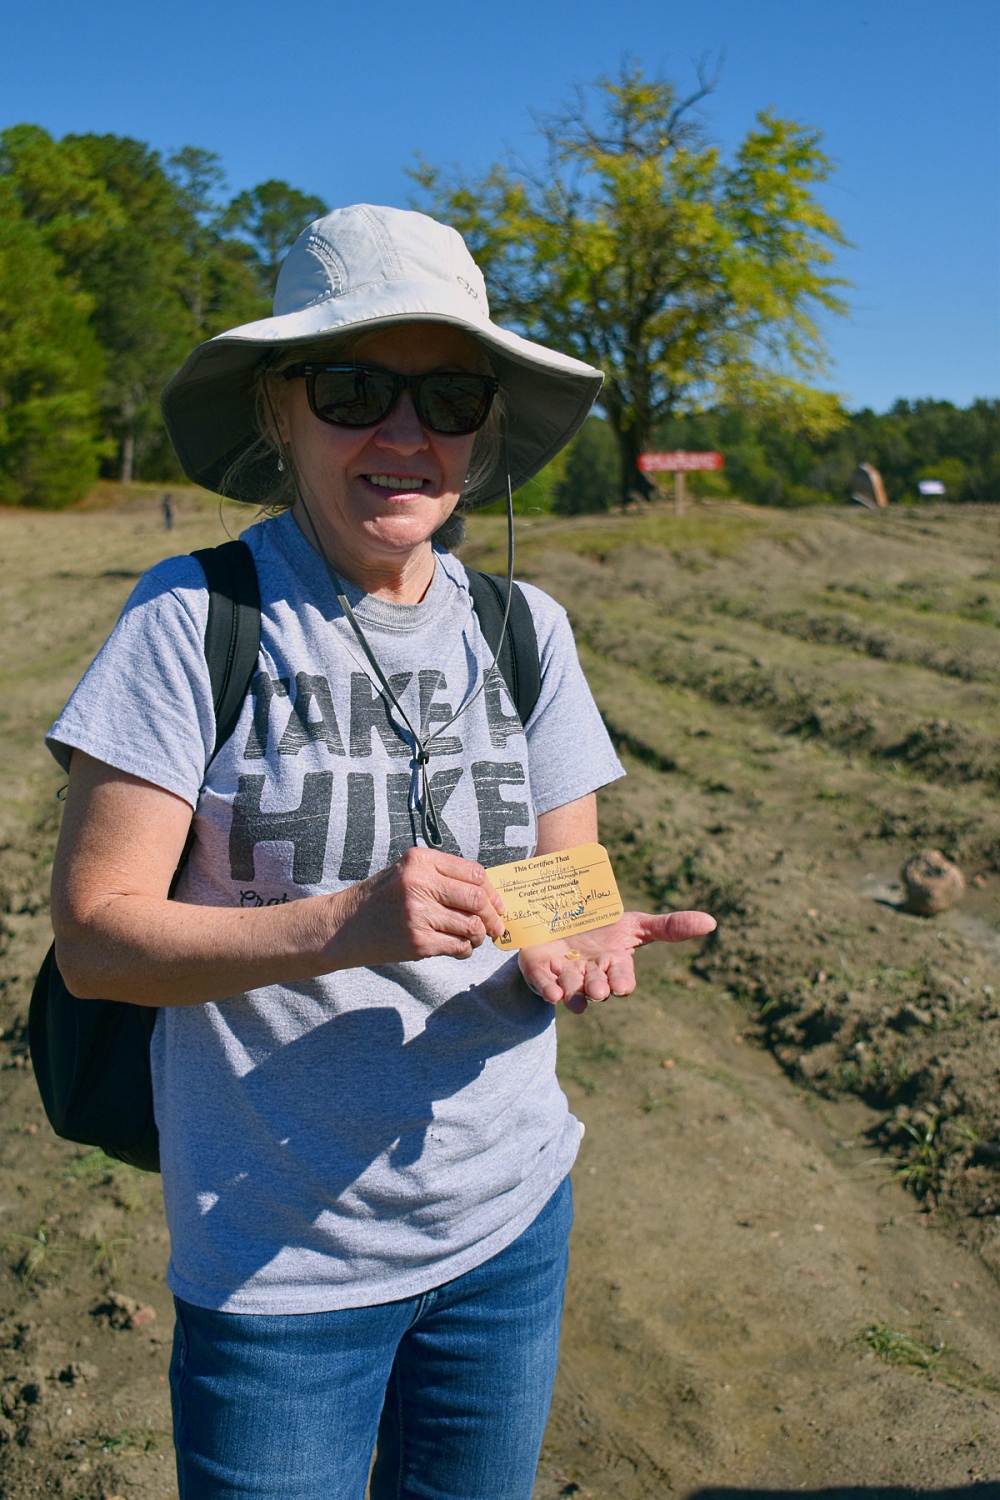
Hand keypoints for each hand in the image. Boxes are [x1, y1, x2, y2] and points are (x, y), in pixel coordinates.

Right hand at [331, 847, 505, 966]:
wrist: (342, 927)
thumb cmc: (379, 899)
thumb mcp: (407, 873)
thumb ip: (443, 877)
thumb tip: (489, 895)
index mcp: (420, 861)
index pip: (474, 872)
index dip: (492, 891)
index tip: (498, 905)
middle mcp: (420, 883)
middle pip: (477, 900)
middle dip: (492, 916)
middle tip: (495, 926)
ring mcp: (419, 914)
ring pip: (471, 926)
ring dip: (479, 936)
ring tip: (473, 938)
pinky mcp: (418, 942)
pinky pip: (458, 947)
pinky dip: (464, 949)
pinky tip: (457, 947)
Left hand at [517, 909, 715, 1013]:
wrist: (563, 909)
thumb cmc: (604, 922)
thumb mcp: (635, 922)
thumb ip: (670, 926)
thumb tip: (712, 922)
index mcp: (614, 965)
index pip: (621, 979)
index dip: (621, 983)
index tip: (621, 987)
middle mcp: (590, 974)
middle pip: (595, 986)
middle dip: (597, 989)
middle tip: (599, 990)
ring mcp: (563, 973)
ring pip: (569, 988)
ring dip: (572, 992)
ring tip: (572, 994)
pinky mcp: (539, 969)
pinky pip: (541, 983)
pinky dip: (546, 988)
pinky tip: (551, 993)